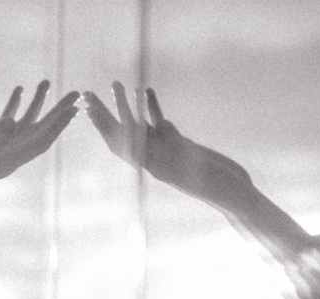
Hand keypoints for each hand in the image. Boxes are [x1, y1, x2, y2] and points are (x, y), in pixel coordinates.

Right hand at [0, 81, 79, 207]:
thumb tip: (11, 121)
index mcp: (10, 162)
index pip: (41, 142)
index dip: (59, 125)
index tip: (74, 108)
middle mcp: (8, 155)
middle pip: (39, 131)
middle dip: (58, 112)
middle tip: (76, 92)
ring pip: (24, 123)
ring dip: (38, 103)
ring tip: (48, 81)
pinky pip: (4, 120)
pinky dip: (14, 104)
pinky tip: (20, 89)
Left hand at [85, 83, 251, 210]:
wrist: (233, 194)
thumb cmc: (217, 189)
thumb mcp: (190, 174)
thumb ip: (166, 163)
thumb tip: (143, 152)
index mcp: (151, 167)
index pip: (120, 144)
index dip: (103, 126)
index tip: (88, 110)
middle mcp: (153, 158)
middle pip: (122, 133)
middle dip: (104, 114)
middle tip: (86, 95)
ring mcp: (164, 150)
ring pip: (139, 124)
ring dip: (125, 104)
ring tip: (114, 83)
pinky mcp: (178, 142)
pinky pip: (160, 122)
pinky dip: (152, 106)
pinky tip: (145, 89)